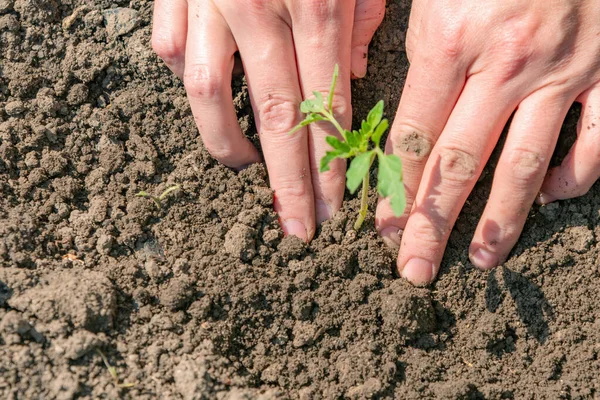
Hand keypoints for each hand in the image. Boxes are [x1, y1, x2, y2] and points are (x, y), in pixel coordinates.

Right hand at [151, 0, 384, 240]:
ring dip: (227, 143)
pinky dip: (187, 81)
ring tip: (246, 171)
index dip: (328, 165)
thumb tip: (353, 74)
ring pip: (207, 92)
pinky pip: (171, 49)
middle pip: (275, 115)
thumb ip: (363, 16)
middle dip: (288, 182)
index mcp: (317, 1)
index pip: (326, 106)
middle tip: (298, 227)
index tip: (330, 208)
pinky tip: (212, 100)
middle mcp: (258, 5)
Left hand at [376, 0, 599, 284]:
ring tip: (480, 260)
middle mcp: (506, 63)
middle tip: (412, 270)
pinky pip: (595, 141)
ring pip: (524, 165)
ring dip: (499, 220)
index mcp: (451, 38)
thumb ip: (413, 39)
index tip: (381, 230)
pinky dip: (574, 176)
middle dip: (430, 223)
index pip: (410, 136)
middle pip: (457, 163)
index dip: (393, 190)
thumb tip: (392, 97)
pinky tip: (549, 198)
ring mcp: (564, 70)